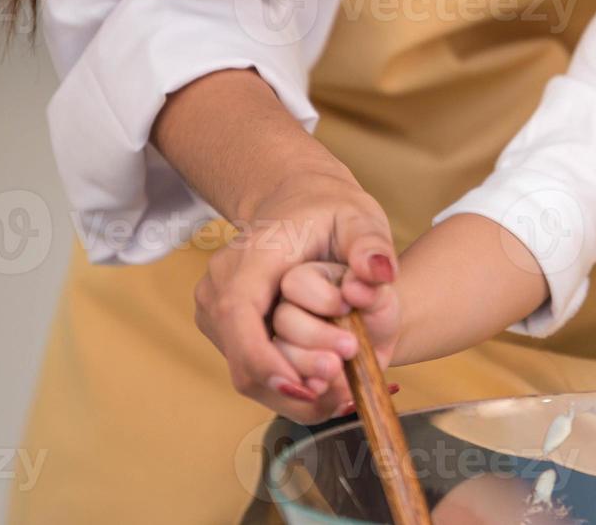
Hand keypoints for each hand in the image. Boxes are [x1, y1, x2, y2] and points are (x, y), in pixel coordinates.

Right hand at [192, 168, 397, 422]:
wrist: (297, 202)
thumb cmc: (328, 212)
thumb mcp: (359, 218)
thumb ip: (371, 244)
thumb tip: (380, 272)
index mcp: (249, 257)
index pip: (238, 313)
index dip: (264, 358)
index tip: (305, 387)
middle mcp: (220, 286)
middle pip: (242, 356)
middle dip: (293, 384)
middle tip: (344, 386)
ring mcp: (215, 311)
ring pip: (245, 373)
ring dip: (292, 393)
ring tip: (341, 392)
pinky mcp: (224, 330)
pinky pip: (249, 370)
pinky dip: (286, 386)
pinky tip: (325, 389)